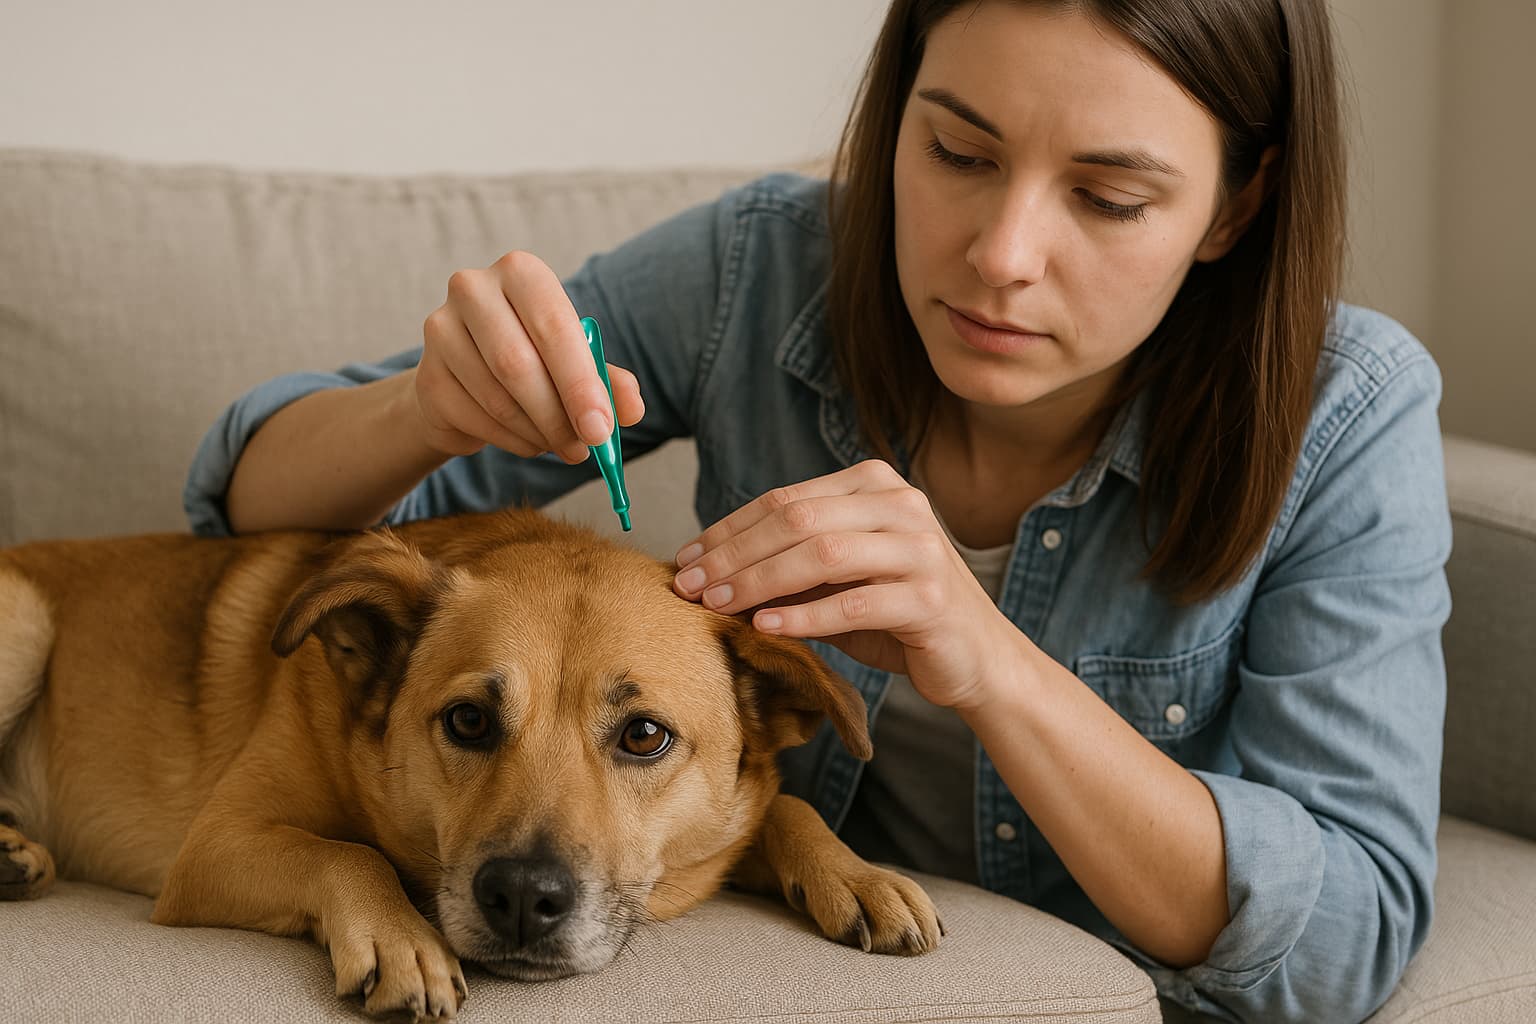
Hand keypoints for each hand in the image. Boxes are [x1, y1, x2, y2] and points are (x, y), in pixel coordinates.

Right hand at [415, 251, 644, 459]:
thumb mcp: (577, 364)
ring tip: (561, 443)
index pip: (554, 326)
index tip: (601, 429)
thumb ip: (607, 381)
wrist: (468, 379)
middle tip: (584, 449)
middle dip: (558, 416)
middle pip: (518, 364)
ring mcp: (440, 330)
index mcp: (521, 272)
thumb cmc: (535, 360)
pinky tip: (529, 441)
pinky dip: (513, 441)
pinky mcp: (426, 375)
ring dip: (538, 433)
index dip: (580, 383)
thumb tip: (630, 409)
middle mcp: (473, 289)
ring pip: (497, 398)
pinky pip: (475, 419)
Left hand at [672, 460, 1022, 710]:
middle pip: (797, 520)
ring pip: (822, 554)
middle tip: (689, 585)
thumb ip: (788, 564)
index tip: (685, 559)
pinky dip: (803, 616)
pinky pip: (854, 604)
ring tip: (717, 604)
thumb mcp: (838, 579)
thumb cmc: (896, 614)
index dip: (728, 529)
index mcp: (874, 486)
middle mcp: (901, 506)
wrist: (975, 658)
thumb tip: (705, 570)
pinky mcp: (930, 599)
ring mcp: (920, 549)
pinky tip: (765, 625)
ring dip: (759, 580)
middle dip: (734, 554)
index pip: (785, 500)